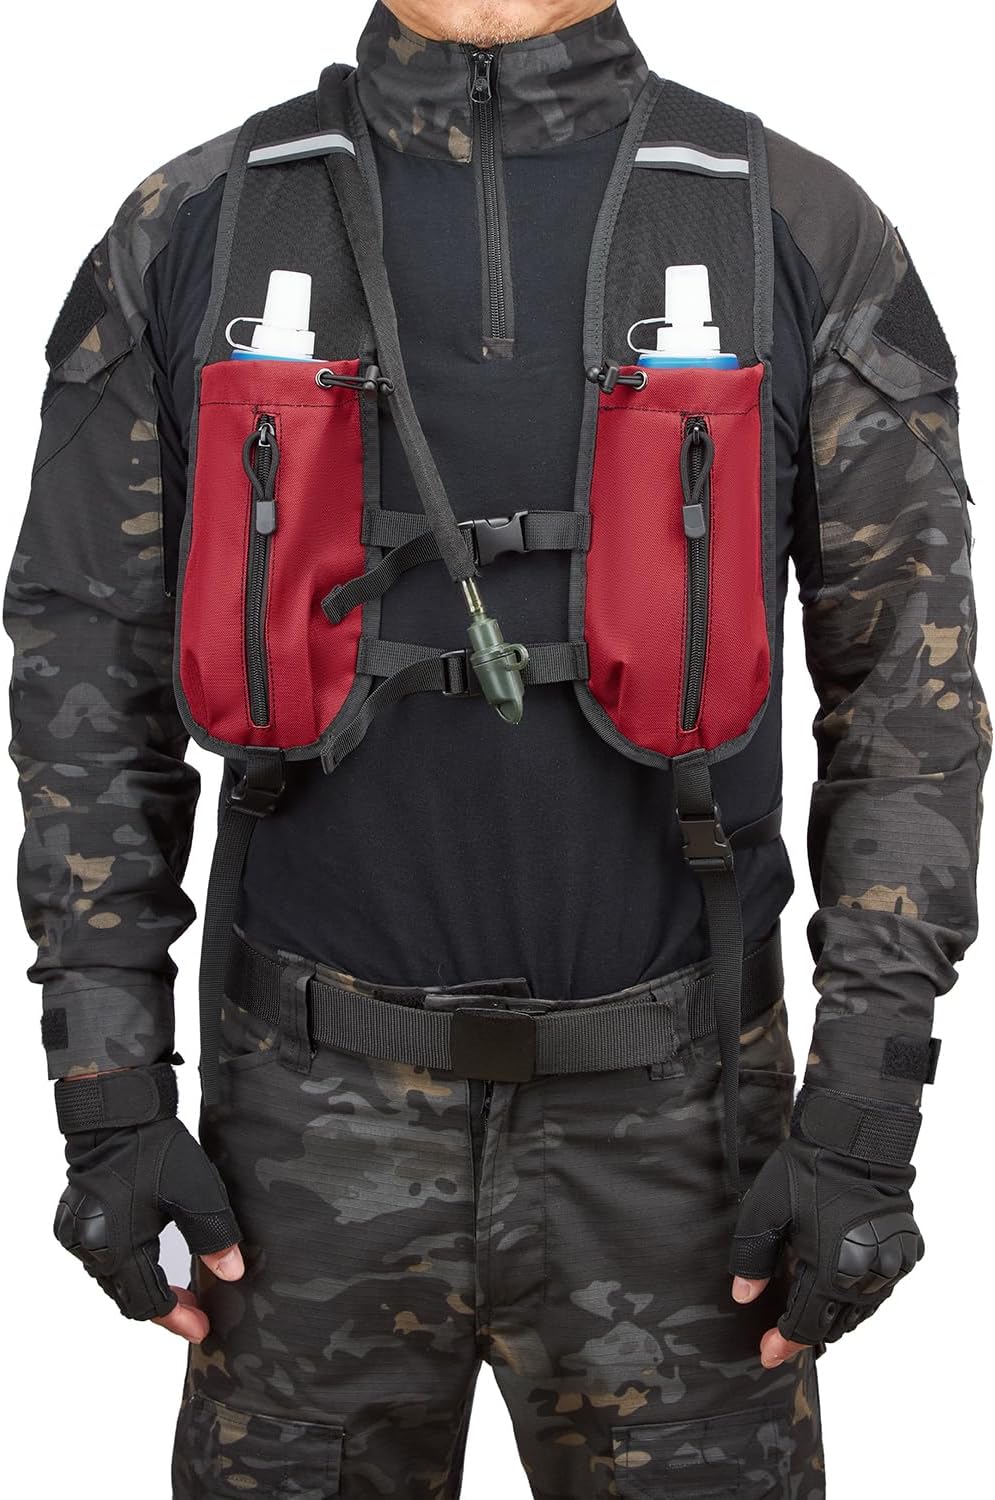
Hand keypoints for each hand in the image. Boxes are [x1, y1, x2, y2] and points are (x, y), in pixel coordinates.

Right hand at [54, 1064, 241, 1340]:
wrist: (117, 1111)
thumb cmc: (153, 1148)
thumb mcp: (196, 1192)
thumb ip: (214, 1236)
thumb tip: (232, 1274)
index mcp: (116, 1247)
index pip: (148, 1302)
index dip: (178, 1318)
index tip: (203, 1328)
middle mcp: (90, 1248)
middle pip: (127, 1296)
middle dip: (164, 1307)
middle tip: (197, 1311)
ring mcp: (77, 1234)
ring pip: (114, 1279)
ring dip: (145, 1286)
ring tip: (180, 1289)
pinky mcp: (74, 1219)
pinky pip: (102, 1258)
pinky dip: (128, 1266)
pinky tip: (151, 1261)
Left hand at [728, 1087, 924, 1361]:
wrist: (855, 1137)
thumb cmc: (808, 1169)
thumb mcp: (766, 1211)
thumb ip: (752, 1258)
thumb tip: (743, 1297)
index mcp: (833, 1270)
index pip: (806, 1324)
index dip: (784, 1342)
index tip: (767, 1352)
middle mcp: (868, 1275)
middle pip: (836, 1324)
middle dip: (807, 1332)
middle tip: (781, 1333)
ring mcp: (892, 1265)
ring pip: (861, 1310)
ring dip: (835, 1315)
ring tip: (808, 1311)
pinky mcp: (906, 1250)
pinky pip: (880, 1288)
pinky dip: (859, 1294)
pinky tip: (840, 1286)